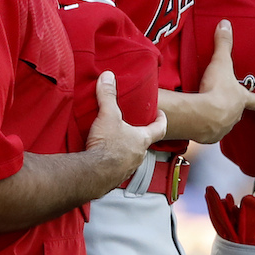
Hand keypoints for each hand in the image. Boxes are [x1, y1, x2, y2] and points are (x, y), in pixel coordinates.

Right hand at [85, 71, 168, 190]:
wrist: (93, 174)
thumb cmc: (106, 146)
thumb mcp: (107, 116)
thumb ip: (108, 96)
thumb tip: (107, 77)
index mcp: (142, 139)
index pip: (160, 129)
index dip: (161, 120)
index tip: (161, 114)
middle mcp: (139, 155)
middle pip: (144, 143)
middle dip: (138, 134)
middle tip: (132, 126)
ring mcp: (128, 169)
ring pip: (131, 157)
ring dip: (125, 149)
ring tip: (115, 141)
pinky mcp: (115, 178)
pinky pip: (118, 168)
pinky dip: (113, 162)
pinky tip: (103, 157)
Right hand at [183, 20, 254, 144]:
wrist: (201, 115)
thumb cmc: (215, 90)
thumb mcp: (221, 62)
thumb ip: (223, 43)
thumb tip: (226, 24)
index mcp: (241, 99)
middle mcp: (236, 115)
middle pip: (239, 112)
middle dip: (233, 107)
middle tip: (225, 100)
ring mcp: (223, 127)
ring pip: (225, 123)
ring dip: (219, 117)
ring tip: (208, 111)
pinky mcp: (210, 136)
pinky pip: (210, 132)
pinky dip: (205, 127)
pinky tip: (198, 121)